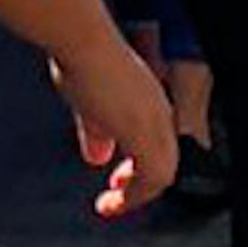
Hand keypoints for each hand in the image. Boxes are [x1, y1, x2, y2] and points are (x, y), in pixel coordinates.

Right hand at [50, 44, 176, 219]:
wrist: (82, 41)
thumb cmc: (82, 60)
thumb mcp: (89, 105)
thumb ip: (97, 134)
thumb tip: (97, 157)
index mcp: (151, 105)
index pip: (159, 146)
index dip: (141, 167)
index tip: (120, 177)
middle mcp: (160, 115)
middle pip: (165, 163)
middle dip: (142, 185)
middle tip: (117, 195)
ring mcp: (156, 123)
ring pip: (163, 174)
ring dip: (138, 194)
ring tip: (113, 205)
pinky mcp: (145, 134)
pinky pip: (153, 177)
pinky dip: (135, 195)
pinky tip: (113, 201)